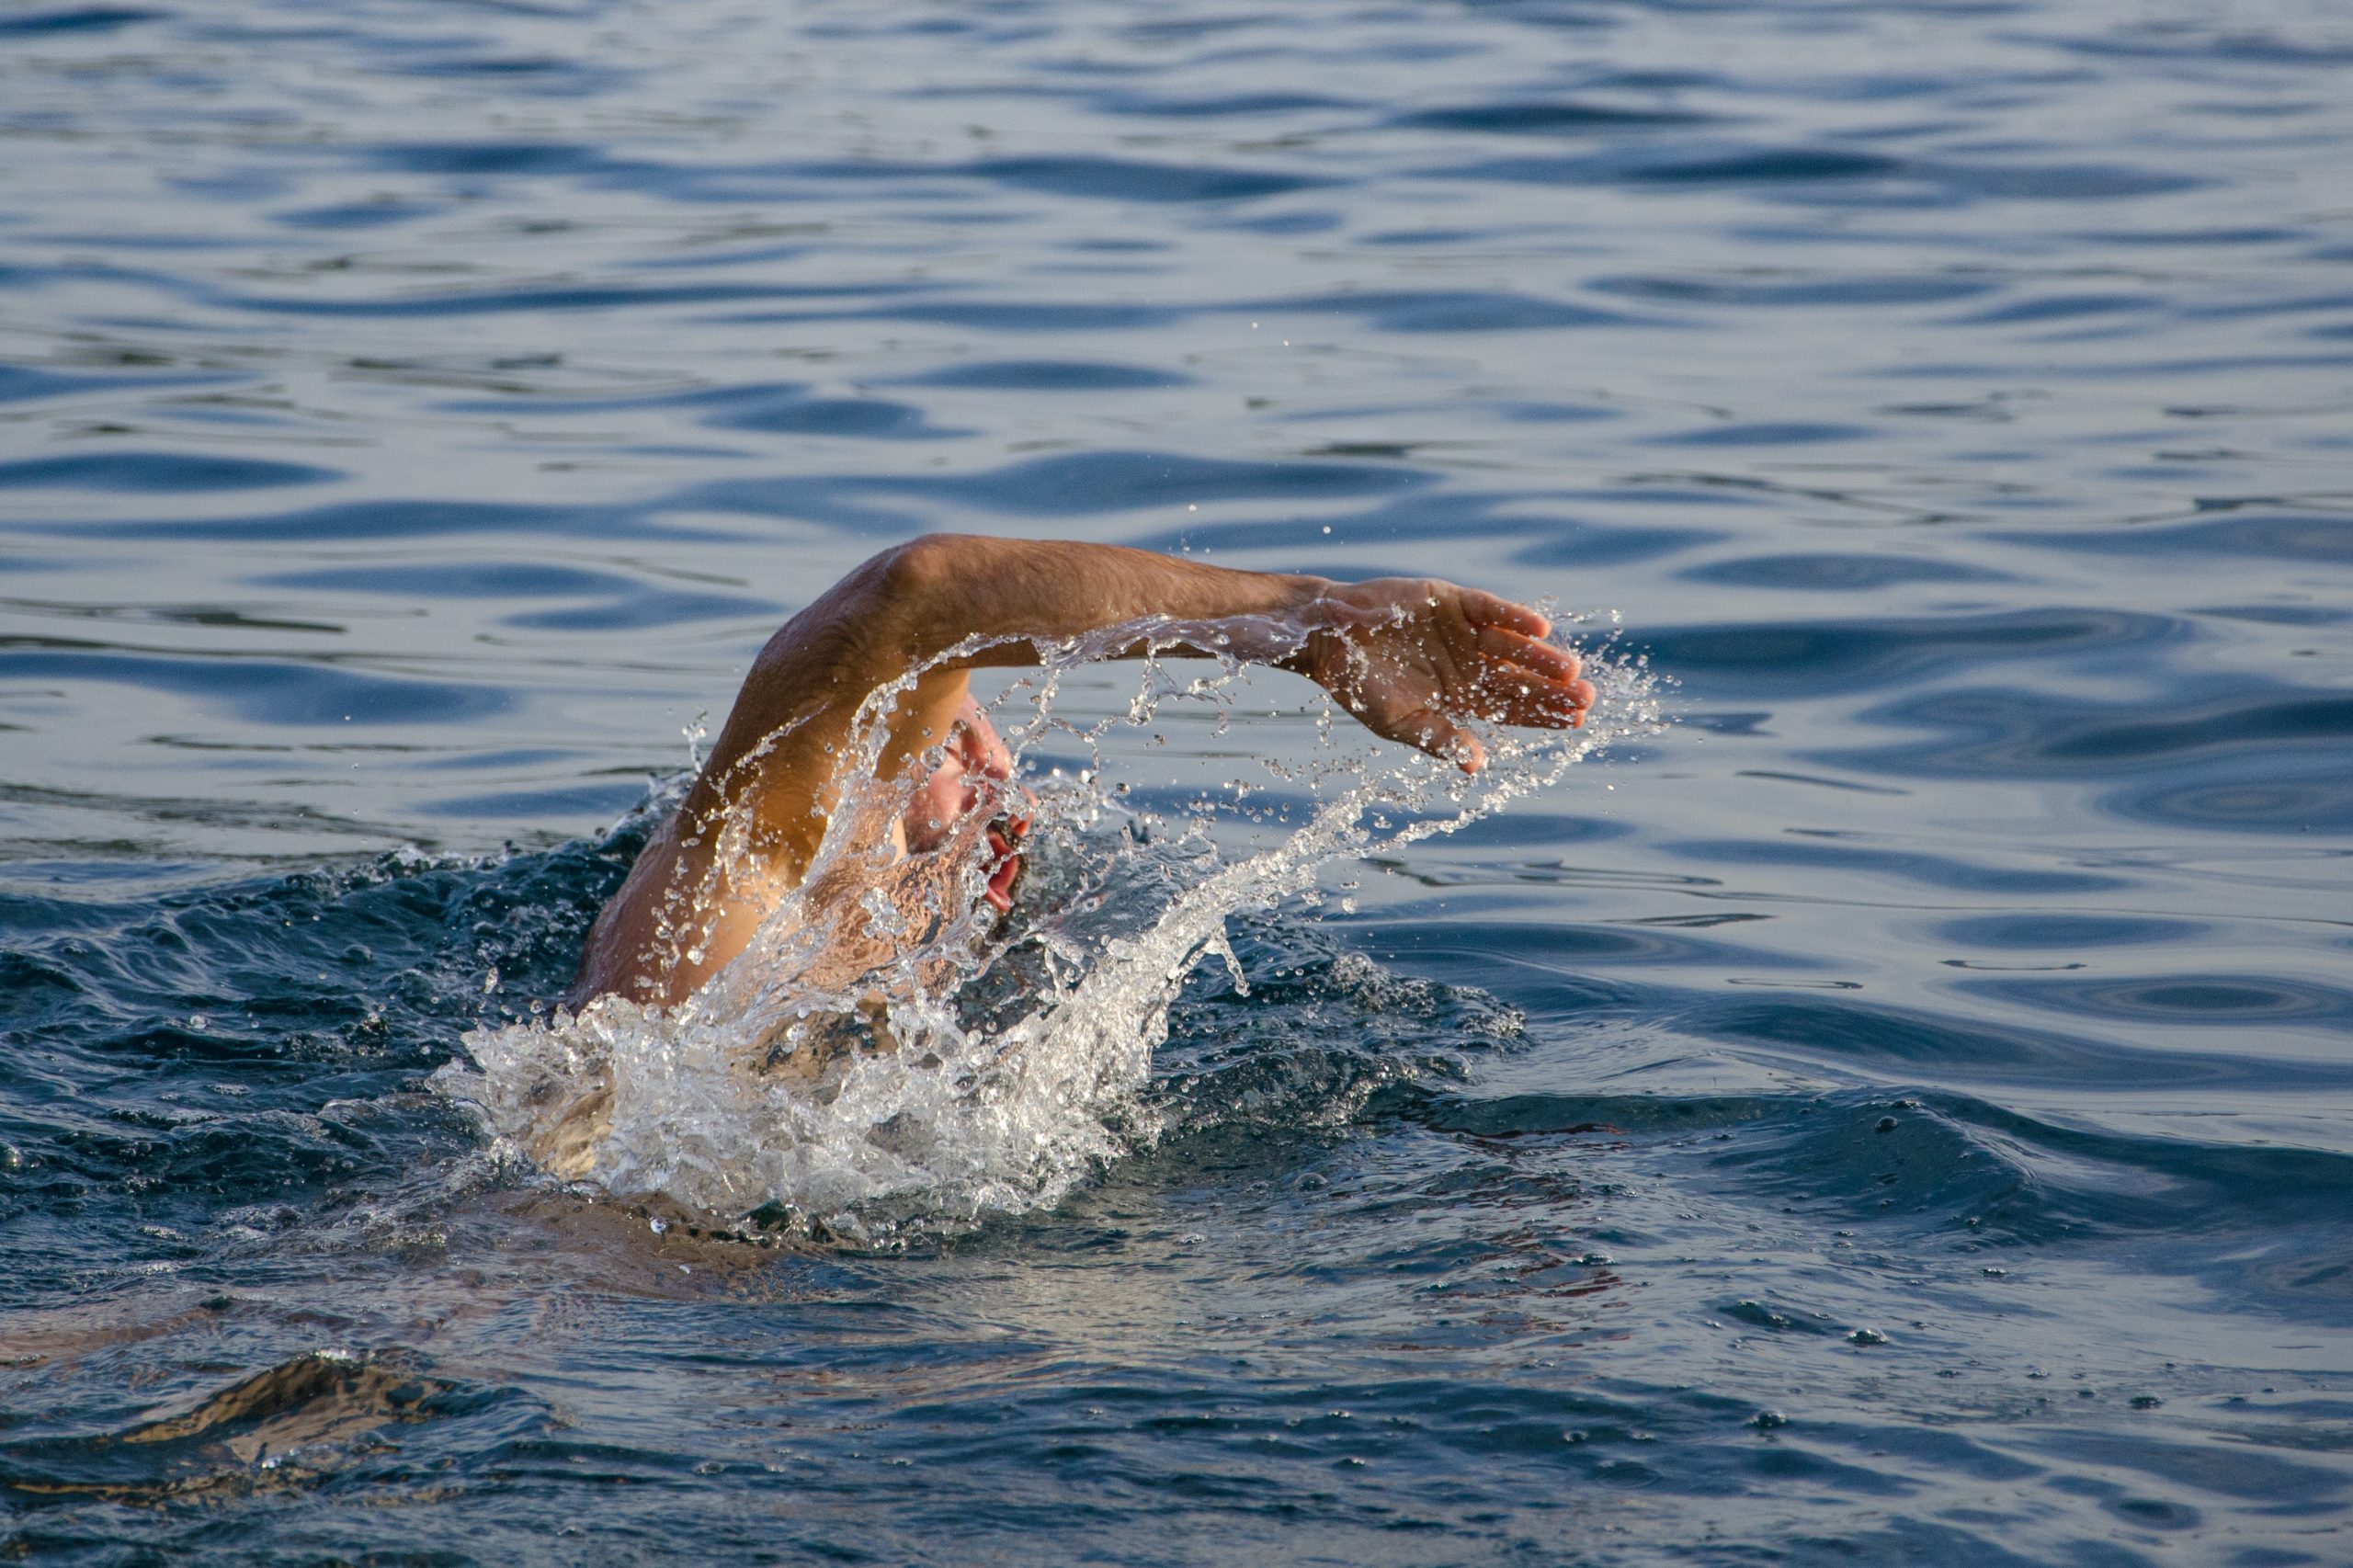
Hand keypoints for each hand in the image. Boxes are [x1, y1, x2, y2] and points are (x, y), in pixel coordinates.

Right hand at [1299, 579, 1593, 771]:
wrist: (1328, 638)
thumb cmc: (1359, 686)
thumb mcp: (1400, 721)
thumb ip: (1439, 739)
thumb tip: (1476, 767)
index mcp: (1461, 696)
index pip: (1512, 708)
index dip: (1544, 715)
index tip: (1577, 722)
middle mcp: (1470, 662)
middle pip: (1520, 678)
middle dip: (1553, 689)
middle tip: (1588, 699)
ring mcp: (1463, 630)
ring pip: (1512, 645)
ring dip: (1540, 656)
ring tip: (1571, 671)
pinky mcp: (1453, 601)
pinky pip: (1490, 609)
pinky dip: (1513, 617)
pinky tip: (1540, 628)